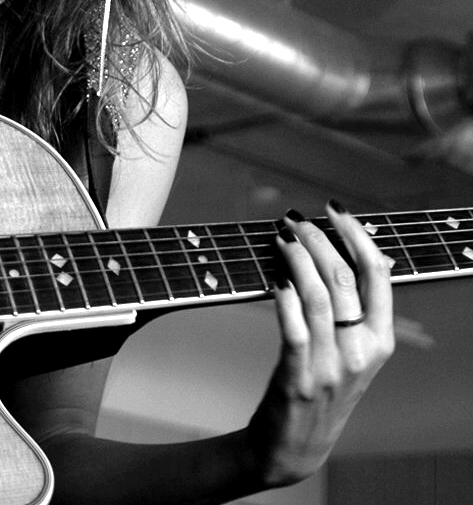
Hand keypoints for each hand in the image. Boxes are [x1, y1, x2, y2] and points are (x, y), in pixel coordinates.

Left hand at [245, 200, 393, 486]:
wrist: (295, 445)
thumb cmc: (322, 386)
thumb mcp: (352, 352)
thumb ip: (359, 310)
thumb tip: (362, 255)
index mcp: (380, 340)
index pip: (378, 274)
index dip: (356, 235)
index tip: (335, 210)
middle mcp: (361, 352)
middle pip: (343, 277)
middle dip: (317, 238)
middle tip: (295, 219)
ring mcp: (331, 366)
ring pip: (318, 295)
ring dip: (296, 257)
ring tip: (280, 236)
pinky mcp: (298, 377)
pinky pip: (293, 327)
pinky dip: (284, 297)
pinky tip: (274, 277)